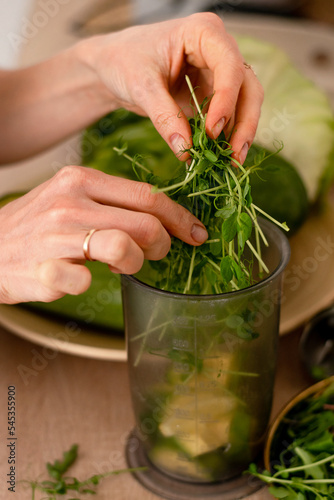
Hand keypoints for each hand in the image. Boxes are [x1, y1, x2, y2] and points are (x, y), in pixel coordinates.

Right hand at [0, 166, 207, 303]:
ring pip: (125, 249)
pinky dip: (90, 283)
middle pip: (145, 224)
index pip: (148, 195)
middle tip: (158, 254)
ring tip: (122, 265)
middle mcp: (70, 203)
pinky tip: (81, 278)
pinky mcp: (43, 270)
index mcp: (81, 179)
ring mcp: (55, 236)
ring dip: (135, 263)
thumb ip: (112, 202)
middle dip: (164, 244)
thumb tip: (161, 218)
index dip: (180, 217)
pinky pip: (86, 280)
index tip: (196, 232)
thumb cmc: (38, 225)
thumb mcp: (71, 197)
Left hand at [82, 12, 262, 163]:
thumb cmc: (123, 61)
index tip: (213, 131)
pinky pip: (228, 116)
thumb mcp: (141, 86)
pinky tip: (220, 157)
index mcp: (203, 32)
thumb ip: (164, 116)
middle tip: (234, 155)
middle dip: (244, 123)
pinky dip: (226, 137)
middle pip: (247, 86)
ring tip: (231, 162)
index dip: (226, 100)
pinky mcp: (212, 94)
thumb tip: (186, 150)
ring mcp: (218, 73)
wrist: (112, 66)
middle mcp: (218, 50)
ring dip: (240, 134)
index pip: (230, 65)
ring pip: (245, 103)